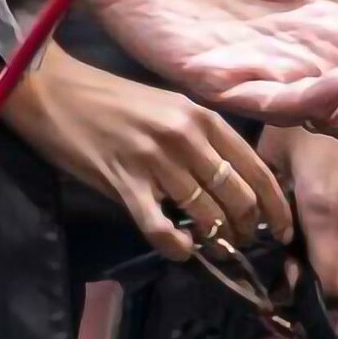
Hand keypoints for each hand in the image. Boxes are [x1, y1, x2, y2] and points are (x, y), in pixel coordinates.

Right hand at [2, 44, 290, 261]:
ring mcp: (155, 159)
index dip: (275, 206)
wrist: (56, 90)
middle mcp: (185, 135)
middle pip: (237, 197)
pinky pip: (162, 230)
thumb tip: (231, 188)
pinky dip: (177, 248)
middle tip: (237, 241)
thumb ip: (200, 142)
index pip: (255, 167)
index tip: (281, 230)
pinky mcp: (125, 182)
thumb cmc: (114, 100)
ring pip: (206, 216)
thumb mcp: (168, 108)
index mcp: (200, 114)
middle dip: (245, 228)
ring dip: (214, 240)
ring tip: (209, 246)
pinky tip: (178, 248)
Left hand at [260, 124, 337, 306]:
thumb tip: (284, 259)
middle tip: (311, 265)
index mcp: (326, 205)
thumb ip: (277, 216)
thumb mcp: (272, 161)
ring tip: (333, 245)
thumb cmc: (298, 117)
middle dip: (332, 284)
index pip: (333, 283)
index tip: (296, 284)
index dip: (314, 294)